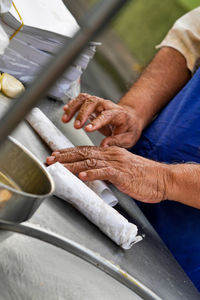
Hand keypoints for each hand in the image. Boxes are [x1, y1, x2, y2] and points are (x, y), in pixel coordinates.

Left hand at [46, 146, 169, 202]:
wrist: (162, 178)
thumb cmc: (142, 176)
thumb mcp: (121, 170)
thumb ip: (106, 170)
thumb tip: (91, 174)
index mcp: (110, 153)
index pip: (85, 151)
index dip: (69, 153)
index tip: (56, 155)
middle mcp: (111, 155)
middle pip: (84, 153)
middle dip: (64, 156)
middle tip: (50, 159)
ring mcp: (117, 163)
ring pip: (90, 161)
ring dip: (72, 164)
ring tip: (58, 166)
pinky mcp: (122, 174)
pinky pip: (105, 172)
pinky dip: (92, 173)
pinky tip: (82, 175)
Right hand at [62, 93, 143, 147]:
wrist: (130, 119)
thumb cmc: (129, 129)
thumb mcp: (128, 139)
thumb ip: (116, 142)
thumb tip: (104, 146)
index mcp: (118, 114)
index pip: (106, 116)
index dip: (96, 122)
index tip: (87, 129)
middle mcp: (108, 106)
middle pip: (93, 103)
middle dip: (82, 113)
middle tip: (75, 126)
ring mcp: (99, 104)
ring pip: (84, 99)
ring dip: (73, 108)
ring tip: (65, 120)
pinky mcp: (92, 105)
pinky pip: (81, 100)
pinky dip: (72, 104)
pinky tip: (65, 111)